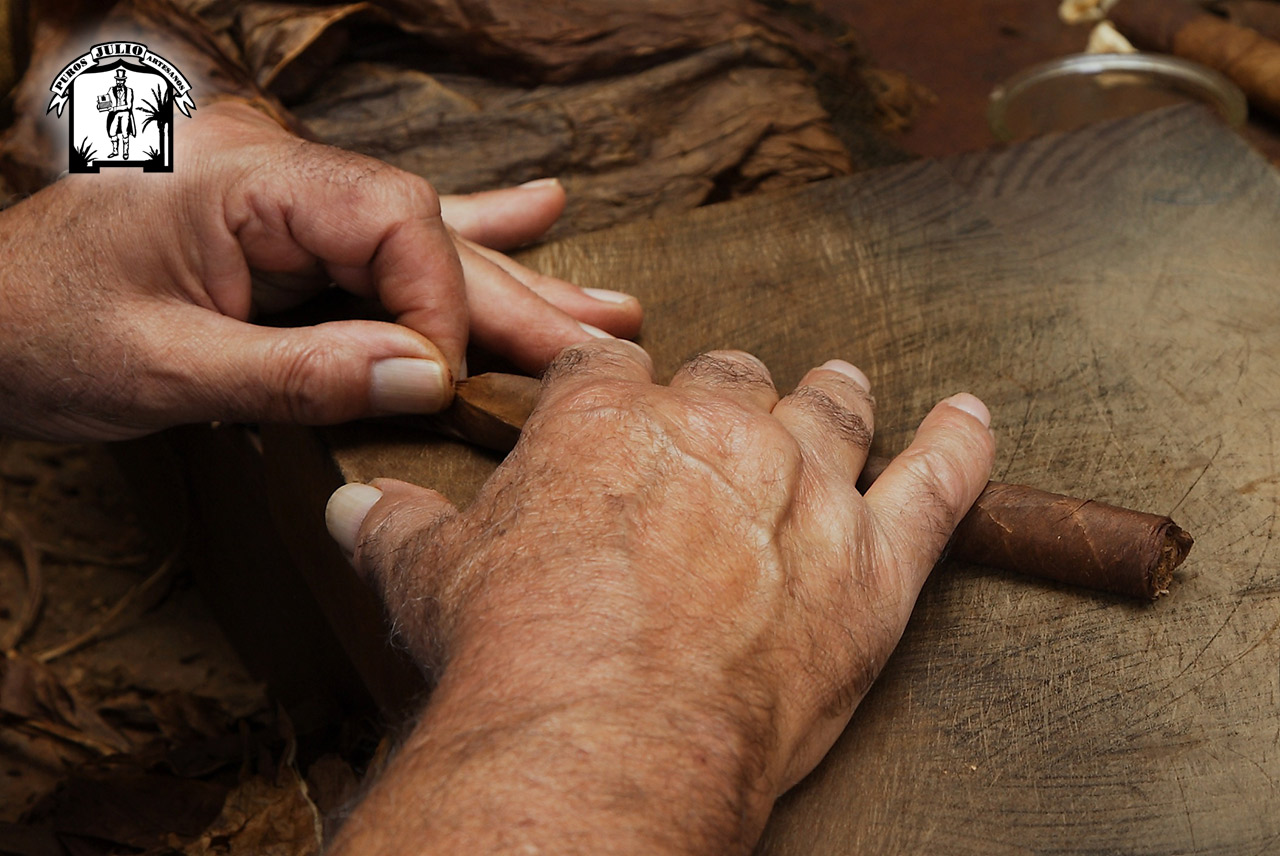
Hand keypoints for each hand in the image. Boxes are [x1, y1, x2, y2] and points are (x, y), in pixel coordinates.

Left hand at [0, 101, 639, 440]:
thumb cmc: (45, 334)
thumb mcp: (163, 369)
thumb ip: (297, 373)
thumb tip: (422, 376)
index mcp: (247, 187)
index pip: (391, 222)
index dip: (437, 302)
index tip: (442, 381)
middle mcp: (286, 183)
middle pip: (432, 233)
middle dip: (520, 297)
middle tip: (609, 340)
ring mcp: (297, 206)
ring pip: (433, 241)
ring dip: (520, 280)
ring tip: (609, 307)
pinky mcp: (297, 239)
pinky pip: (399, 235)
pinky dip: (475, 230)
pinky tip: (541, 211)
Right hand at [325, 342, 994, 852]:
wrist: (599, 734)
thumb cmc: (514, 652)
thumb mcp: (427, 577)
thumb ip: (397, 526)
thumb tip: (356, 506)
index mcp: (605, 417)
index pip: (613, 366)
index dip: (614, 384)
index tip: (616, 398)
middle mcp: (713, 428)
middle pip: (729, 377)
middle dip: (722, 396)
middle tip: (719, 425)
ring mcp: (803, 486)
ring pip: (832, 408)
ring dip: (833, 397)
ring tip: (838, 388)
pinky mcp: (874, 559)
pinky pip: (941, 481)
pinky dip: (963, 446)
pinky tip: (972, 420)